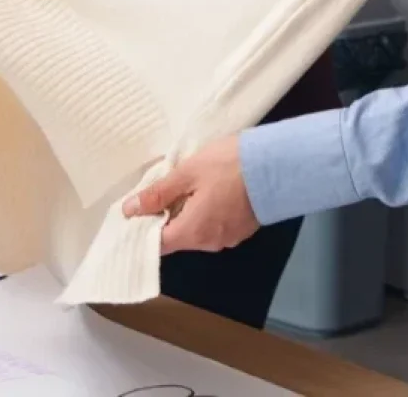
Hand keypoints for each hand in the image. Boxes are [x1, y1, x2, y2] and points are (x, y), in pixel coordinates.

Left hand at [122, 136, 259, 254]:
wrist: (277, 163)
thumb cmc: (229, 165)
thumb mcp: (187, 173)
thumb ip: (158, 193)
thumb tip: (130, 210)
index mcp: (194, 233)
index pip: (158, 245)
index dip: (143, 229)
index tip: (137, 211)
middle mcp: (210, 243)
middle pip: (177, 237)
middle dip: (166, 216)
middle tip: (161, 188)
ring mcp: (229, 237)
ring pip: (196, 230)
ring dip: (187, 212)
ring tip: (184, 184)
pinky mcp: (242, 229)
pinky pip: (214, 225)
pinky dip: (205, 211)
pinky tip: (207, 189)